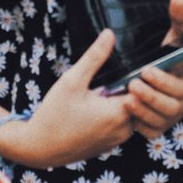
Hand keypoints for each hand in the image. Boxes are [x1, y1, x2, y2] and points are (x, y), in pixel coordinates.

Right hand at [0, 29, 132, 168]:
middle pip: (139, 102)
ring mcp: (117, 141)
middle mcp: (123, 130)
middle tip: (112, 77)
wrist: (38, 149)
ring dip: (120, 102)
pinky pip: (121, 126)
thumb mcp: (72, 81)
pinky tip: (95, 108)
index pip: (144, 90)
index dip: (138, 77)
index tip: (127, 67)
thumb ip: (94, 57)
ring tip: (101, 91)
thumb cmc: (54, 115)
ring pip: (131, 114)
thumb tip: (110, 34)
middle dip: (129, 88)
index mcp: (118, 114)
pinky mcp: (109, 146)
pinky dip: (114, 115)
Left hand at [123, 0, 182, 139]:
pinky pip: (152, 132)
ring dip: (143, 112)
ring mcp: (173, 116)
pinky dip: (141, 125)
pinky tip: (128, 113)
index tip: (145, 70)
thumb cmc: (177, 51)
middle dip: (151, 96)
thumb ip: (179, 17)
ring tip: (126, 99)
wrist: (179, 74)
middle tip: (131, 84)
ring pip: (161, 121)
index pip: (178, 86)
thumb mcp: (179, 33)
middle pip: (171, 107)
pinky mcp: (161, 126)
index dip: (162, 80)